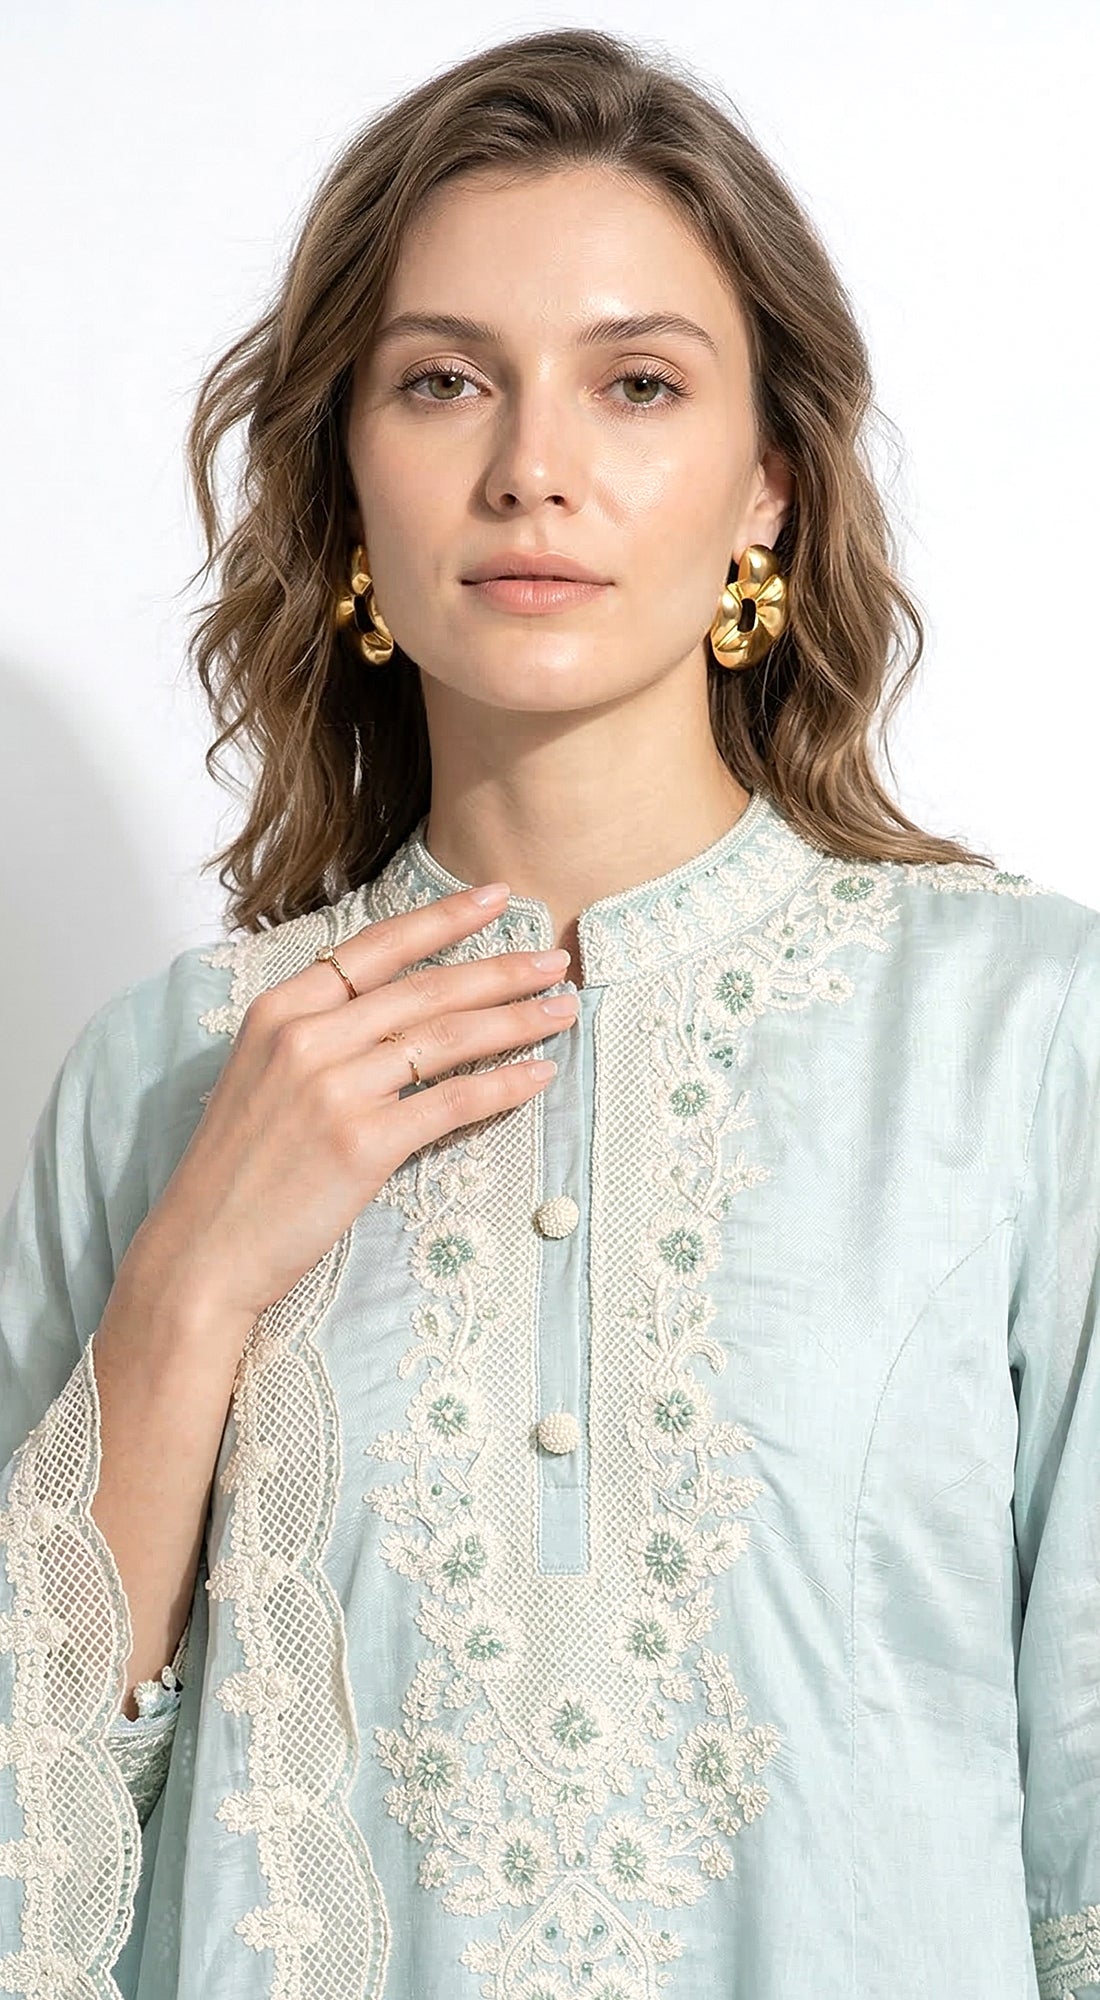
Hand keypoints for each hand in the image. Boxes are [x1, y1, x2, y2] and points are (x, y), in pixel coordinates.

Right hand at [123, 882, 576, 1331]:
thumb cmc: (237, 1169)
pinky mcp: (362, 1143)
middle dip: (501, 970)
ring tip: (562, 1010)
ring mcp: (334, 1089)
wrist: (204, 1248)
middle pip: (425, 988)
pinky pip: (452, 1101)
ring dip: (516, 1020)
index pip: (376, 947)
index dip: (443, 919)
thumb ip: (319, 1033)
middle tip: (554, 960)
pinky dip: (504, 1085)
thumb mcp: (262, 1074)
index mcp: (279, 1010)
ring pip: (447, 1037)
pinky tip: (539, 1074)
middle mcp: (306, 1038)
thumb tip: (397, 1011)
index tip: (497, 897)